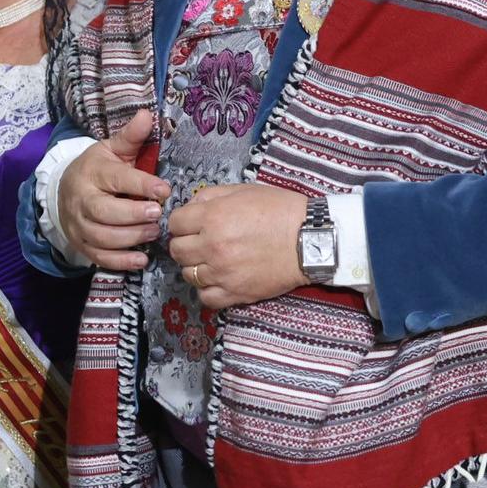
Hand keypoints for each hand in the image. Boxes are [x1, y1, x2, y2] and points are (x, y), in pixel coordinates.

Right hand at [56, 110, 167, 272]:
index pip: (116, 178)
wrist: (65, 189)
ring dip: (130, 238)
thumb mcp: (112, 148)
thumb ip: (131, 136)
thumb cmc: (98, 168)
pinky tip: (141, 259)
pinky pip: (99, 257)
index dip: (141, 184)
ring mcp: (79, 224)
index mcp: (93, 172)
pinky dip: (120, 261)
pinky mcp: (81, 244)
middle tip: (158, 214)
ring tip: (154, 232)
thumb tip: (146, 114)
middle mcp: (82, 199)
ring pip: (101, 236)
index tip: (165, 190)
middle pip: (104, 211)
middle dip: (133, 215)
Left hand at [166, 183, 309, 309]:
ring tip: (212, 259)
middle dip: (185, 243)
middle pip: (177, 250)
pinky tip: (219, 278)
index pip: (175, 223)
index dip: (182, 221)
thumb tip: (190, 206)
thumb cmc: (282, 211)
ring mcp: (222, 273)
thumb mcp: (245, 190)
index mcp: (214, 217)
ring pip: (188, 274)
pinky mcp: (235, 293)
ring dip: (196, 265)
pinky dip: (207, 288)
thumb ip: (212, 195)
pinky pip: (205, 296)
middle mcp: (213, 246)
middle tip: (200, 241)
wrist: (311, 239)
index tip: (191, 223)